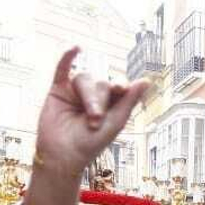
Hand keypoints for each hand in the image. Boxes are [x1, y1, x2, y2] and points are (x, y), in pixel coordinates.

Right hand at [24, 48, 148, 204]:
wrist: (63, 156)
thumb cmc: (90, 144)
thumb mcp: (115, 122)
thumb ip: (129, 101)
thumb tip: (146, 80)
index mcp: (110, 102)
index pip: (118, 85)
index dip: (120, 86)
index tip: (120, 89)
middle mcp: (94, 94)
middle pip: (101, 83)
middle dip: (100, 101)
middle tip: (95, 121)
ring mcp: (75, 91)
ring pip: (84, 78)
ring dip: (88, 96)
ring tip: (88, 116)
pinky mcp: (58, 90)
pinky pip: (63, 69)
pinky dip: (68, 57)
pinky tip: (75, 48)